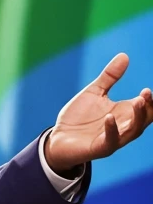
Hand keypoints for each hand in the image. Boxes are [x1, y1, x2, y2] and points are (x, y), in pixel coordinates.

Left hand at [45, 53, 152, 172]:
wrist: (59, 138)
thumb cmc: (79, 117)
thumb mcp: (95, 92)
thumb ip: (110, 76)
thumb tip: (125, 55)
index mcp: (124, 113)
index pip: (145, 107)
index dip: (150, 99)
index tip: (148, 89)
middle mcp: (123, 127)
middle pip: (143, 119)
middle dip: (148, 108)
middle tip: (147, 94)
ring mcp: (113, 139)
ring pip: (133, 131)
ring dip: (138, 118)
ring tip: (139, 102)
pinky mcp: (100, 148)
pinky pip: (111, 141)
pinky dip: (112, 130)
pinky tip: (109, 116)